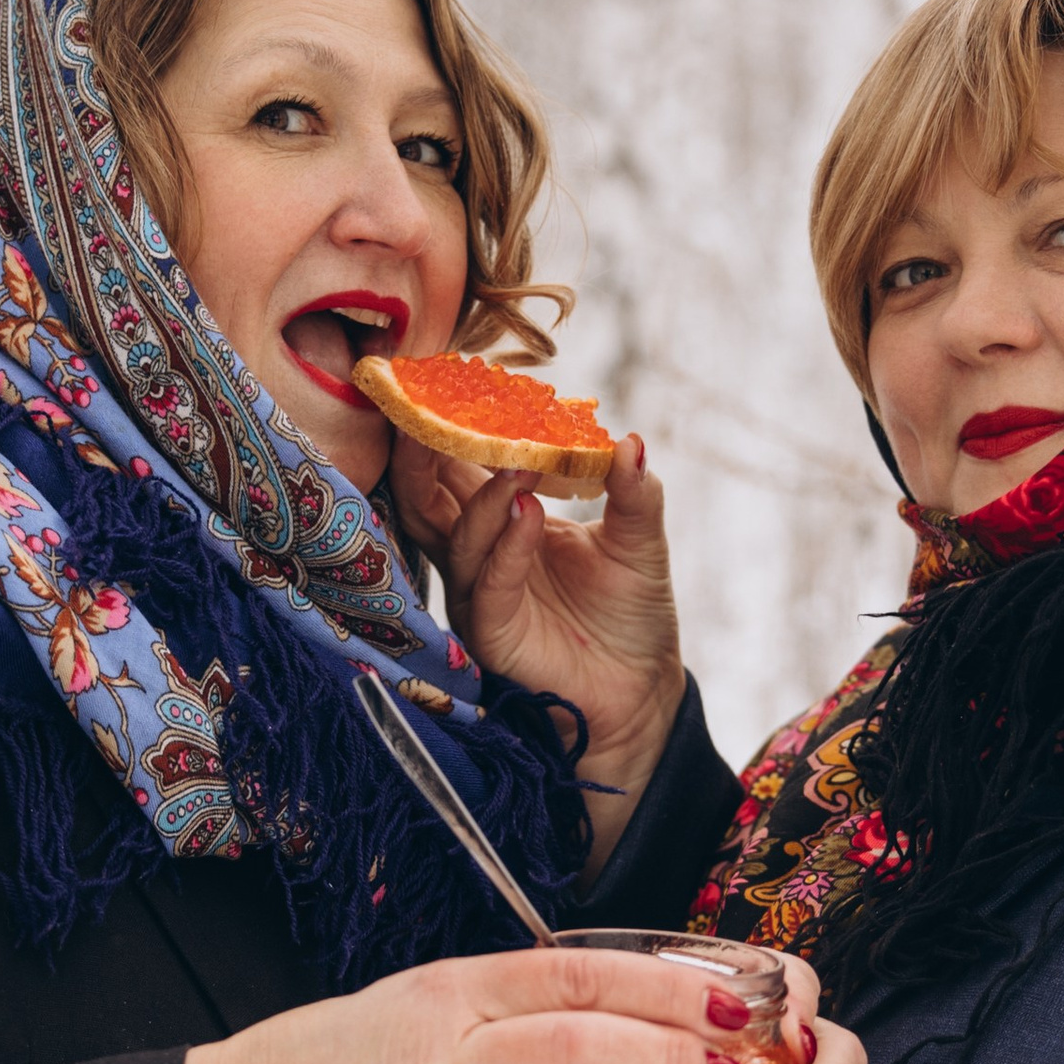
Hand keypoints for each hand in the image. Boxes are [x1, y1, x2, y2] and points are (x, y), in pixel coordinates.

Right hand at [390, 432, 682, 873]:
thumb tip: (630, 440)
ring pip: (453, 534)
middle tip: (430, 398)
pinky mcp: (491, 632)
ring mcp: (479, 591)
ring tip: (515, 462)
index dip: (446, 420)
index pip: (457, 461)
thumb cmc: (630, 616)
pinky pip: (488, 583)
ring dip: (481, 494)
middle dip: (422, 446)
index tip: (442, 371)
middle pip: (426, 491)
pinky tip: (530, 514)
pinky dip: (506, 545)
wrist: (640, 691)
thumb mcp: (639, 541)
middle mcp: (477, 552)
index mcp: (501, 520)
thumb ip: (632, 493)